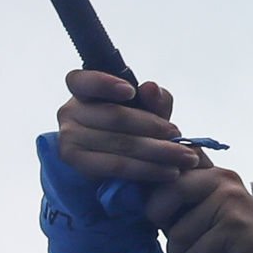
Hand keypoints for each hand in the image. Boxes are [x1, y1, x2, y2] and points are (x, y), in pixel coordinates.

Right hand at [55, 71, 193, 188]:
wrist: (118, 163)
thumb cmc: (132, 128)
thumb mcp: (148, 110)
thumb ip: (154, 99)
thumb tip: (150, 88)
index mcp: (83, 90)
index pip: (82, 80)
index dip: (104, 84)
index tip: (131, 91)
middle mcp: (69, 112)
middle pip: (114, 116)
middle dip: (153, 126)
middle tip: (179, 133)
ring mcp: (68, 138)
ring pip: (119, 143)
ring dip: (158, 151)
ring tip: (184, 157)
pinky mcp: (76, 163)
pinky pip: (116, 165)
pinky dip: (146, 169)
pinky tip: (168, 171)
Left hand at [143, 165, 252, 252]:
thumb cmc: (225, 241)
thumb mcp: (196, 215)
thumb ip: (172, 200)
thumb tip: (128, 194)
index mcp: (207, 171)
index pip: (166, 167)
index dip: (150, 189)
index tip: (153, 210)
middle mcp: (220, 177)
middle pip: (162, 197)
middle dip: (162, 226)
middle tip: (183, 239)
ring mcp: (230, 199)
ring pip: (177, 234)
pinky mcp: (236, 225)